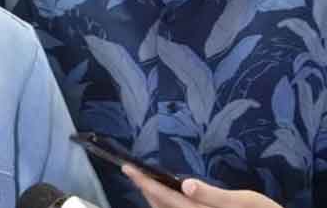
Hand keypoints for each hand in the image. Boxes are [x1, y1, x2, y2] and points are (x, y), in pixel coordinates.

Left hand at [123, 164, 282, 207]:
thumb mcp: (244, 202)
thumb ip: (212, 195)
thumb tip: (185, 184)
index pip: (163, 196)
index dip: (143, 182)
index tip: (128, 168)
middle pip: (160, 207)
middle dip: (145, 190)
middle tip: (134, 172)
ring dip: (154, 199)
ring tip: (147, 182)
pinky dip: (166, 206)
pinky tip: (169, 197)